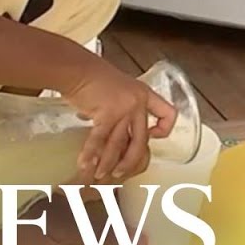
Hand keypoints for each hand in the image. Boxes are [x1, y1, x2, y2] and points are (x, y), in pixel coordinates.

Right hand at [64, 59, 177, 180]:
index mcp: (144, 94)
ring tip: (99, 176)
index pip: (168, 113)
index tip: (152, 137)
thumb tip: (110, 130)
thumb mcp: (118, 89)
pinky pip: (99, 140)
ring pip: (119, 144)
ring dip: (107, 162)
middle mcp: (138, 103)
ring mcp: (124, 108)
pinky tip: (85, 164)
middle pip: (141, 140)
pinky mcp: (106, 114)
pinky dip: (91, 154)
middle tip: (119, 173)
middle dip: (129, 162)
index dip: (164, 129)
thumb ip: (120, 108)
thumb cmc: (93, 77)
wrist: (77, 68)